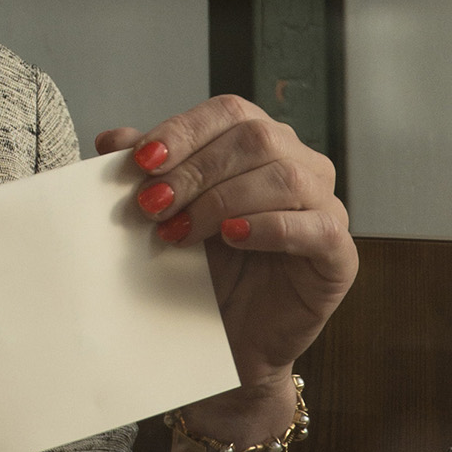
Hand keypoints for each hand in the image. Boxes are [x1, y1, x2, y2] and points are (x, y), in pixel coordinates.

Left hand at [95, 95, 354, 409]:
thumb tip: (111, 139)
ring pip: (285, 176)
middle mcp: (302, 165)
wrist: (226, 340)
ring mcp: (326, 207)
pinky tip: (232, 237)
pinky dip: (270, 227)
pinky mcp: (340, 255)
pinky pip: (316, 227)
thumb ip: (149, 172)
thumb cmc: (203, 270)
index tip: (142, 161)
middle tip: (152, 205)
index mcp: (263, 142)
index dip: (184, 130)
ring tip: (180, 230)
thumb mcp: (170, 213)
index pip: (229, 111)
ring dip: (222, 200)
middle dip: (195, 170)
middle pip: (256, 139)